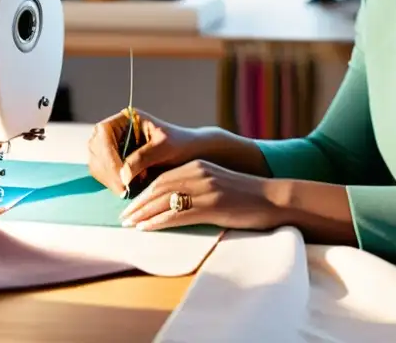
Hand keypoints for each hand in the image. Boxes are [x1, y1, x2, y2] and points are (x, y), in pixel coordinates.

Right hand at [87, 109, 200, 195]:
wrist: (189, 154)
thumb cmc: (180, 144)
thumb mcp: (165, 147)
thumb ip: (143, 157)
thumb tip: (123, 174)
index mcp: (126, 118)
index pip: (104, 132)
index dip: (108, 154)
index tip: (121, 175)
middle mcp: (115, 130)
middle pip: (96, 149)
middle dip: (108, 171)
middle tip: (123, 190)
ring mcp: (112, 146)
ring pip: (97, 163)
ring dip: (109, 179)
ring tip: (128, 190)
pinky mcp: (113, 162)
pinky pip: (103, 174)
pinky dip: (112, 183)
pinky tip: (127, 188)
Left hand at [118, 159, 280, 231]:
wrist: (272, 199)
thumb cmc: (246, 195)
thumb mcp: (218, 182)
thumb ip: (196, 185)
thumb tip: (172, 200)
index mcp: (199, 165)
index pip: (162, 178)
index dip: (143, 192)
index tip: (130, 205)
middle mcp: (200, 173)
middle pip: (159, 188)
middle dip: (138, 203)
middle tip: (123, 217)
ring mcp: (206, 189)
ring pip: (164, 200)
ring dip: (143, 213)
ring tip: (129, 225)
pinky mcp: (212, 206)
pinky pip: (177, 214)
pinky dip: (158, 222)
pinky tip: (146, 229)